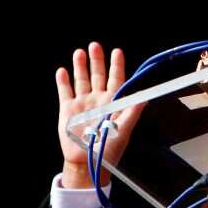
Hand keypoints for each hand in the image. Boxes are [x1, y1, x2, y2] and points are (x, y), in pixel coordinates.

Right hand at [55, 42, 144, 189]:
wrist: (87, 162)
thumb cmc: (109, 148)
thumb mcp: (124, 129)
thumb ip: (133, 112)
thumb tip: (145, 98)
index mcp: (113, 102)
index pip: (116, 79)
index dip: (116, 65)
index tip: (117, 52)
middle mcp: (98, 99)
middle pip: (98, 75)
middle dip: (97, 60)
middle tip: (95, 45)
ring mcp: (83, 103)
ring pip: (82, 80)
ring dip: (80, 66)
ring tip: (79, 52)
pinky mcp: (68, 110)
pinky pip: (65, 92)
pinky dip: (63, 81)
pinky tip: (62, 70)